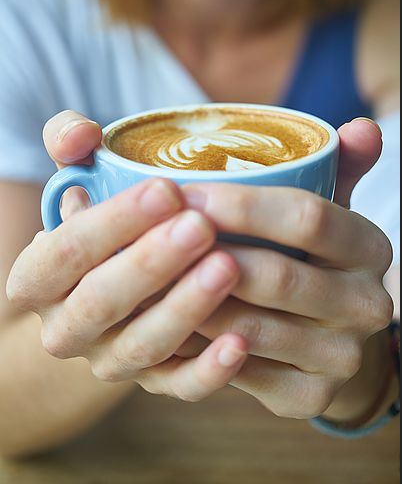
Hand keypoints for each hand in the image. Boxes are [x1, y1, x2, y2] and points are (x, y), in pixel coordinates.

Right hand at [7, 111, 247, 401]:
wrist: (110, 294)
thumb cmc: (103, 226)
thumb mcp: (78, 180)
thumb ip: (71, 145)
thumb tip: (81, 133)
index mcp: (39, 278)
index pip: (65, 253)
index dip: (111, 224)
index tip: (165, 189)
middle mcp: (68, 327)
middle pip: (101, 302)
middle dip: (151, 263)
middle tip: (201, 225)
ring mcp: (111, 359)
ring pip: (142, 346)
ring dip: (184, 310)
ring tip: (227, 267)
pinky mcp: (154, 381)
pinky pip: (179, 386)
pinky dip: (208, 372)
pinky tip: (241, 342)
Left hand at [176, 119, 393, 418]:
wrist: (326, 333)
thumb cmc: (312, 258)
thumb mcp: (327, 210)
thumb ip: (339, 168)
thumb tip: (361, 126)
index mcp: (370, 248)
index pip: (306, 217)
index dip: (241, 205)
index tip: (183, 192)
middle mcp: (367, 304)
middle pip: (277, 275)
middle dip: (205, 253)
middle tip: (150, 235)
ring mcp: (340, 356)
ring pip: (251, 326)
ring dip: (191, 300)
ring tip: (143, 274)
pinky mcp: (309, 396)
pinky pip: (242, 373)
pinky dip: (198, 346)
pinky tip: (162, 320)